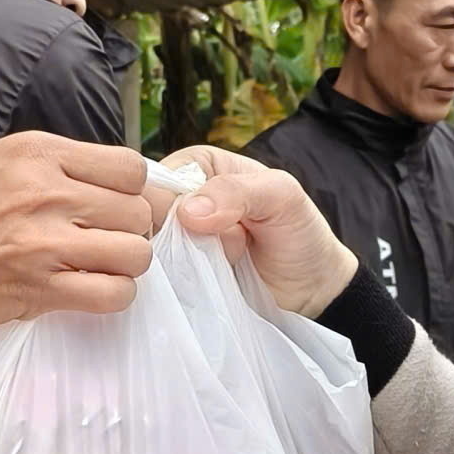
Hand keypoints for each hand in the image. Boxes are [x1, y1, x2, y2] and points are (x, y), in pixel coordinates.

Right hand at [0, 132, 152, 344]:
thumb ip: (56, 165)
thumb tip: (123, 181)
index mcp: (37, 152)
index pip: (128, 166)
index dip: (131, 190)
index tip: (114, 206)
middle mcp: (45, 190)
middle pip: (137, 210)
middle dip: (129, 229)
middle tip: (103, 240)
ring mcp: (44, 241)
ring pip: (135, 253)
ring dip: (125, 264)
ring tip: (99, 265)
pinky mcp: (42, 287)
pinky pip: (115, 293)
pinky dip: (113, 296)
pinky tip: (91, 290)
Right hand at [160, 146, 356, 315]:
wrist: (310, 289)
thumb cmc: (299, 232)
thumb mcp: (281, 196)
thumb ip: (237, 192)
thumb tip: (188, 212)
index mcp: (197, 164)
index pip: (155, 179)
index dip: (167, 204)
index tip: (200, 225)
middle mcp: (178, 198)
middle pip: (144, 215)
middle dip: (180, 236)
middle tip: (223, 247)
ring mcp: (174, 239)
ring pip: (148, 248)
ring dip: (183, 262)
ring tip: (220, 265)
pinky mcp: (175, 274)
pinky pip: (157, 277)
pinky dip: (177, 282)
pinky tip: (205, 284)